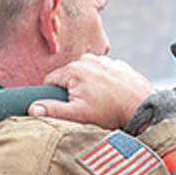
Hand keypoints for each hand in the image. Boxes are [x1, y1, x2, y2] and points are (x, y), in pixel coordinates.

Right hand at [30, 54, 153, 129]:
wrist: (144, 109)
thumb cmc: (111, 112)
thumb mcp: (77, 115)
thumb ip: (52, 110)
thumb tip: (32, 108)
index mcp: (74, 68)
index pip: (50, 80)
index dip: (53, 96)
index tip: (64, 108)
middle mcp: (90, 59)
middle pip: (69, 77)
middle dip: (72, 92)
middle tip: (85, 108)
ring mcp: (107, 61)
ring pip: (88, 76)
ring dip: (90, 88)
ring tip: (101, 105)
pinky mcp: (121, 66)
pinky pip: (105, 75)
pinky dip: (106, 85)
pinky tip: (113, 98)